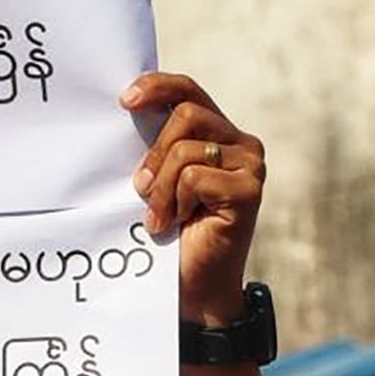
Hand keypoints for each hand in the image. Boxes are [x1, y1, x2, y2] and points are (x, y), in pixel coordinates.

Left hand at [122, 74, 263, 324]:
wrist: (192, 289)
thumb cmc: (171, 235)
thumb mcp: (158, 182)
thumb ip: (155, 149)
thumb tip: (125, 109)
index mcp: (218, 133)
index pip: (188, 91)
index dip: (157, 86)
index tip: (125, 101)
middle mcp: (241, 143)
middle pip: (186, 114)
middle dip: (154, 154)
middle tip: (140, 189)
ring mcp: (250, 165)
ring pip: (186, 149)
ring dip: (162, 188)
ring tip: (160, 217)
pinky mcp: (249, 189)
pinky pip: (195, 176)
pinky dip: (177, 202)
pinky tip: (181, 223)